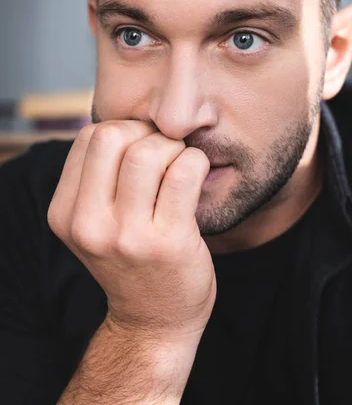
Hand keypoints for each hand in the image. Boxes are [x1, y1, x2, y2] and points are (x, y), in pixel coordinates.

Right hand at [48, 120, 214, 343]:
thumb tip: (134, 121)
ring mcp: (128, 236)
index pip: (90, 137)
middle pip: (113, 136)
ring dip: (173, 147)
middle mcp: (88, 225)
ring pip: (149, 152)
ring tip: (180, 165)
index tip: (143, 147)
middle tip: (164, 152)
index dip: (124, 130)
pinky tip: (196, 175)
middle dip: (146, 132)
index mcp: (65, 214)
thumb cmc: (130, 259)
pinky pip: (185, 172)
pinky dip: (195, 161)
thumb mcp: (94, 223)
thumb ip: (99, 176)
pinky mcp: (168, 242)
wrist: (153, 321)